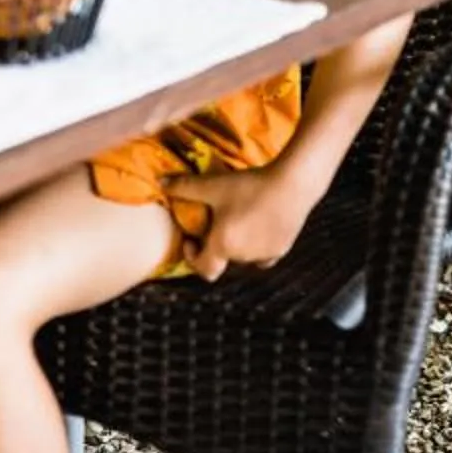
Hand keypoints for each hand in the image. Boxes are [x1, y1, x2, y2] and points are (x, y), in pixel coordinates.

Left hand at [166, 166, 319, 279]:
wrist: (292, 185)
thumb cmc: (248, 187)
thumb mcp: (213, 185)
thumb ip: (183, 187)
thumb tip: (160, 183)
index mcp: (224, 246)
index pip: (204, 269)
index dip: (192, 257)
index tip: (190, 239)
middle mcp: (244, 257)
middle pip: (222, 259)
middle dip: (213, 244)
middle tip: (212, 222)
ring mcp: (265, 256)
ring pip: (242, 257)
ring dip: (234, 246)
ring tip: (234, 220)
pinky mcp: (282, 250)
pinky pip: (262, 255)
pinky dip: (254, 246)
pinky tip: (255, 225)